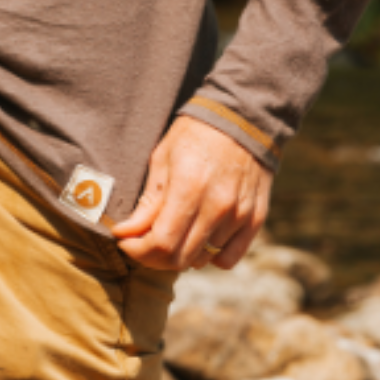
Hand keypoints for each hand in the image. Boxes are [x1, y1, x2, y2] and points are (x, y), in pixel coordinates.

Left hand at [109, 117, 272, 270]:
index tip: (125, 241)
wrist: (241, 120)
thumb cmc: (194, 136)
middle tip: (142, 242)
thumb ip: (147, 201)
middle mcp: (217, 207)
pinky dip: (210, 257)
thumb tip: (125, 233)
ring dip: (180, 255)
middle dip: (152, 257)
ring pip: (202, 259)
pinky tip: (199, 239)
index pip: (161, 243)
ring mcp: (239, 216)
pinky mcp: (255, 219)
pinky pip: (229, 258)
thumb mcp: (162, 160)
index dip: (137, 250)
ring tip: (170, 234)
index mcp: (189, 188)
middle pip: (180, 258)